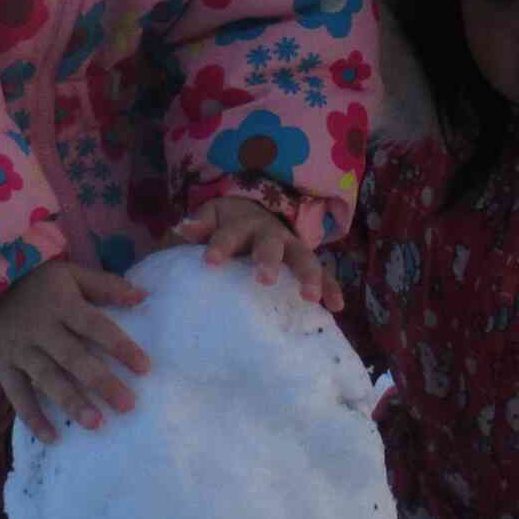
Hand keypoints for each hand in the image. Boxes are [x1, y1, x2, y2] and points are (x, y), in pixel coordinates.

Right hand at [0, 261, 150, 443]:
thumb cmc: (38, 281)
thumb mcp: (72, 273)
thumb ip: (106, 286)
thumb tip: (143, 296)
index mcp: (62, 304)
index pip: (96, 326)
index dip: (120, 346)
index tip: (145, 368)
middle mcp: (42, 329)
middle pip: (74, 358)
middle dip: (101, 382)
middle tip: (127, 405)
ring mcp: (20, 350)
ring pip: (48, 380)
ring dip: (71, 403)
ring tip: (96, 424)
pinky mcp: (3, 366)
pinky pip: (17, 395)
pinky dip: (33, 418)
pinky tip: (53, 438)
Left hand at [168, 195, 340, 311]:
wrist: (255, 212)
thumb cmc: (226, 224)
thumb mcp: (209, 219)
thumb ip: (197, 226)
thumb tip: (182, 228)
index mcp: (240, 225)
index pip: (228, 234)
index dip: (220, 246)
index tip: (210, 261)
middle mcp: (269, 234)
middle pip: (270, 244)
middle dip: (269, 260)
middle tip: (265, 279)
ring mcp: (291, 248)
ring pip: (303, 258)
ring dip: (308, 276)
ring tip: (310, 297)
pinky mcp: (306, 263)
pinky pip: (323, 275)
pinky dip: (331, 288)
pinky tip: (337, 306)